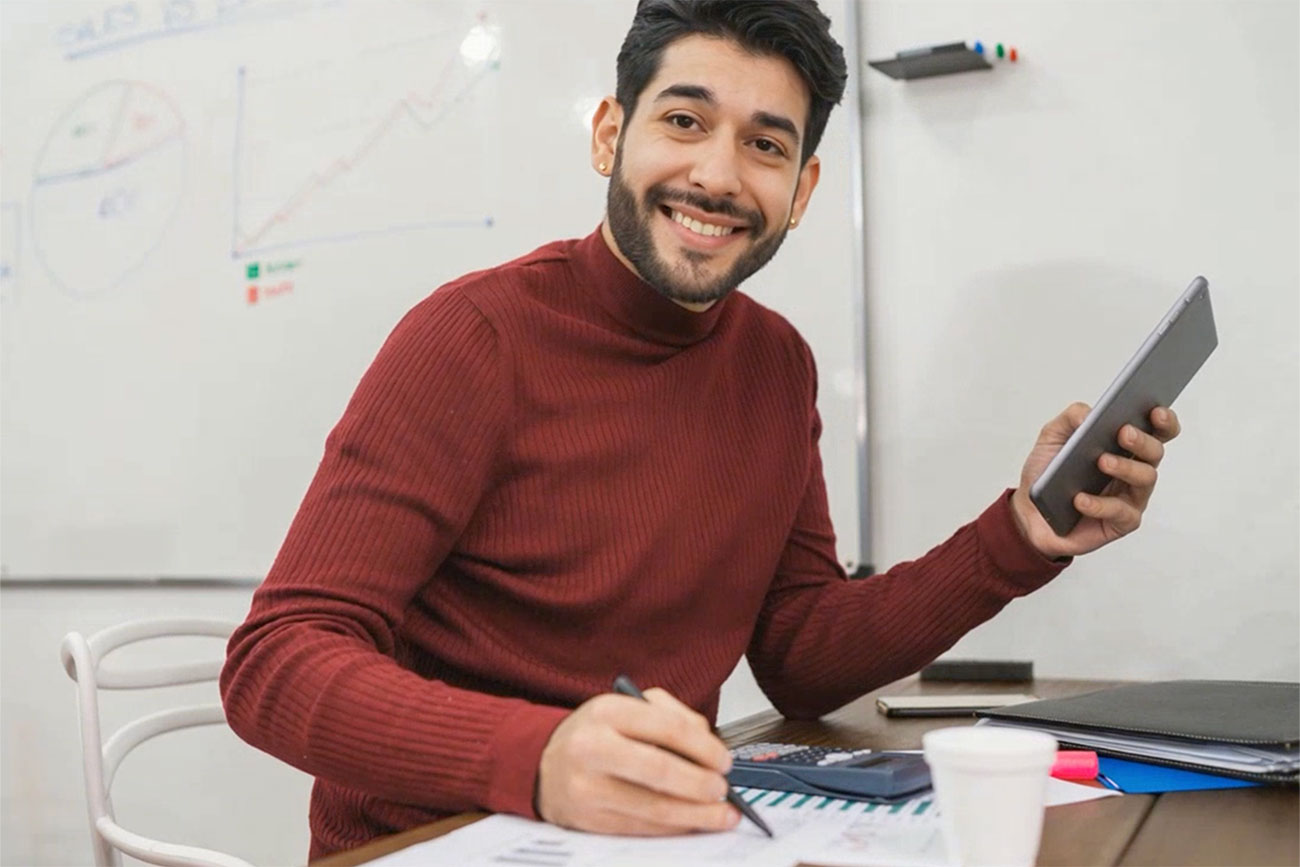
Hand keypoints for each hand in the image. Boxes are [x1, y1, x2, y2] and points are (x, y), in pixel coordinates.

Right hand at [536, 686, 739, 834]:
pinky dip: (673, 829)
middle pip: (660, 771)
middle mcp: (593, 747)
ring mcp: (588, 788)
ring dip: (695, 815)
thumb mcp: (627, 706)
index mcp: (606, 711)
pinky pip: (642, 829)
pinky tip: (692, 823)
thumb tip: (708, 742)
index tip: (724, 760)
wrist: (546, 764)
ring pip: (653, 808)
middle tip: (722, 789)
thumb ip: (670, 714)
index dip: (704, 748)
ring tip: (720, 814)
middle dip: (700, 784)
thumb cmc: (595, 734)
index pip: (666, 727)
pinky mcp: (589, 821)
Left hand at [1011, 403, 1181, 558]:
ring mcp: (1131, 496)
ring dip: (1125, 467)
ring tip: (1101, 461)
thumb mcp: (1052, 437)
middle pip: (1155, 452)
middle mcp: (1134, 469)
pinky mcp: (1121, 522)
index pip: (1157, 430)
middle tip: (1123, 433)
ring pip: (1145, 479)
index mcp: (1124, 446)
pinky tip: (1080, 499)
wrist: (1029, 510)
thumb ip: (1070, 418)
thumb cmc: (1048, 472)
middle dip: (1143, 440)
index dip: (1164, 420)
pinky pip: (1120, 512)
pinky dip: (1099, 504)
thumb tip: (1089, 413)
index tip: (1156, 411)